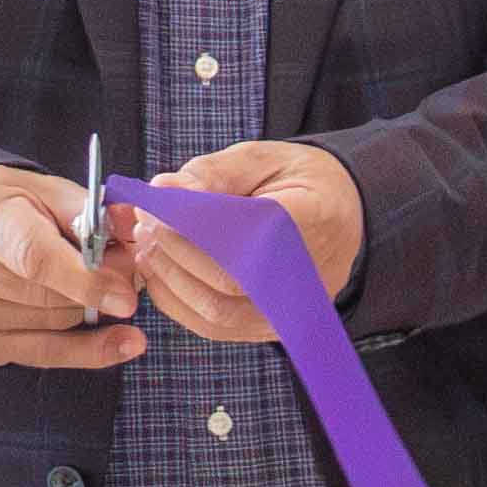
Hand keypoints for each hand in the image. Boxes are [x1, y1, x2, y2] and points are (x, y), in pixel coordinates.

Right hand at [0, 160, 150, 371]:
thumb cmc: (2, 207)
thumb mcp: (42, 189)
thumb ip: (88, 212)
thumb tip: (133, 229)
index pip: (36, 259)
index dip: (86, 280)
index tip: (126, 295)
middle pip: (51, 297)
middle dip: (100, 288)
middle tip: (125, 267)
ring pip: (57, 324)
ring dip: (91, 307)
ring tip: (97, 281)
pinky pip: (47, 355)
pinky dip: (90, 349)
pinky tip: (123, 342)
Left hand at [121, 141, 359, 344]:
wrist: (342, 214)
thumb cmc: (299, 182)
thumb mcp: (261, 158)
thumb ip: (213, 173)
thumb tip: (161, 190)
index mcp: (315, 218)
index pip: (246, 236)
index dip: (191, 228)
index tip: (155, 207)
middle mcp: (307, 277)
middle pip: (227, 282)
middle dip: (173, 253)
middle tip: (144, 225)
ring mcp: (290, 310)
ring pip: (217, 312)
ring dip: (170, 280)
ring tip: (148, 245)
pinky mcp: (270, 328)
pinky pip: (216, 327)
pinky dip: (179, 302)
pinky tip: (162, 272)